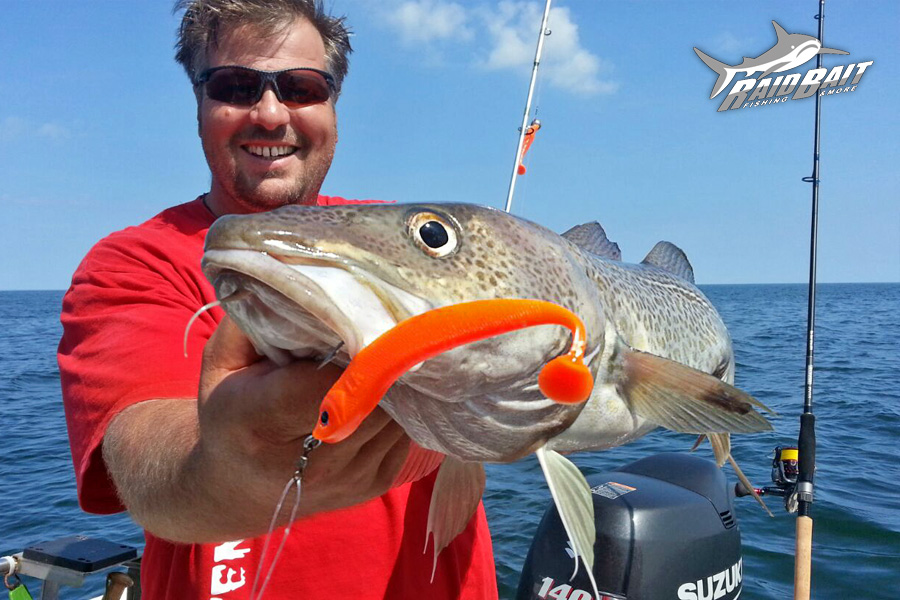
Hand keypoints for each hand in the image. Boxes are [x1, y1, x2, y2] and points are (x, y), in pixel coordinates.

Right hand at [197, 317, 412, 525]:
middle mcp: (310, 461)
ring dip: (396, 381)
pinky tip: (383, 388)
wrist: (238, 487)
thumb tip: (303, 277)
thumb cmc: (230, 411)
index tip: (360, 318)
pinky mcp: (377, 484)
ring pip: (398, 412)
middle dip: (380, 359)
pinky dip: (401, 405)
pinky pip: (406, 429)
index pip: (326, 381)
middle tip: (383, 326)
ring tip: (384, 354)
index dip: (352, 348)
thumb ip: (256, 319)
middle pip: (372, 396)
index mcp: (260, 423)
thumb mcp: (222, 360)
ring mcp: (349, 478)